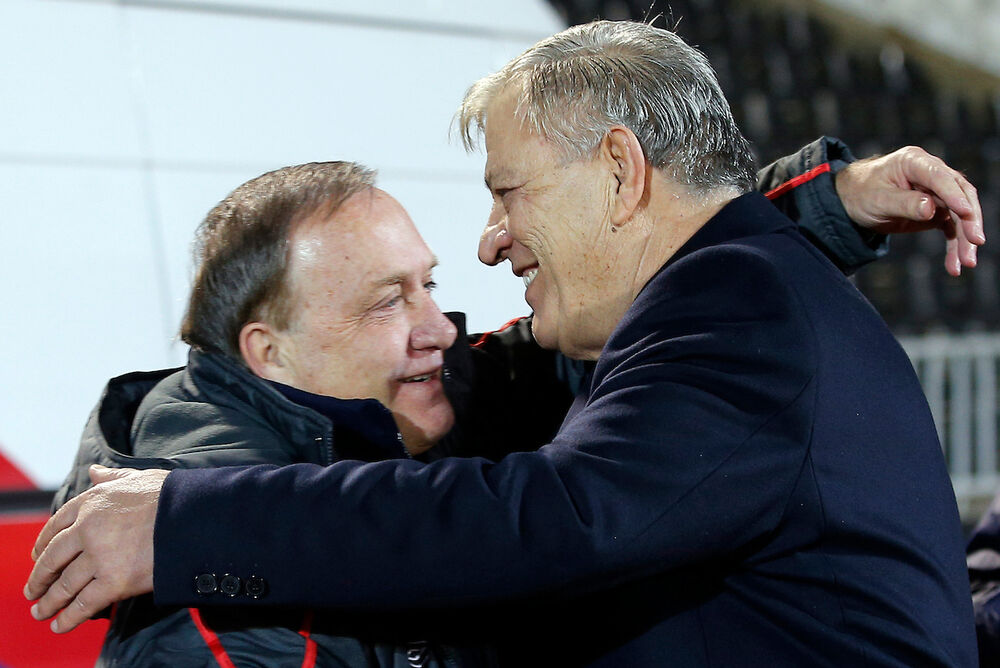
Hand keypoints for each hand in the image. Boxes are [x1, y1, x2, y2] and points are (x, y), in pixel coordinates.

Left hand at [24, 464, 167, 632]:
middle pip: (53, 558)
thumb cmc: (171, 496)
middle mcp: (88, 529)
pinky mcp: (114, 582)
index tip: (36, 556)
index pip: (55, 526)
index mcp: (92, 502)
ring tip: (40, 612)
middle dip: (39, 577)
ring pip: (64, 584)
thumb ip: (112, 479)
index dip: (42, 544)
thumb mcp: (139, 478)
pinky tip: (60, 625)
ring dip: (49, 601)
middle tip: (32, 590)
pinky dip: (69, 617)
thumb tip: (93, 472)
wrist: (195, 515)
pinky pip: (84, 604)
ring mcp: (100, 556)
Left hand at [835, 146, 984, 275]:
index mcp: (914, 161)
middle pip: (960, 195)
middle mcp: (931, 173)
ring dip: (964, 239)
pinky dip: (954, 244)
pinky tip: (954, 264)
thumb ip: (904, 204)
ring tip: (966, 263)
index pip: (941, 177)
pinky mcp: (936, 209)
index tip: (966, 212)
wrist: (851, 200)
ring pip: (959, 214)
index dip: (955, 195)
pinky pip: (951, 227)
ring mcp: (936, 191)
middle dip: (969, 220)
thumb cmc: (861, 194)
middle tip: (976, 243)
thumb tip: (931, 209)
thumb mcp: (878, 200)